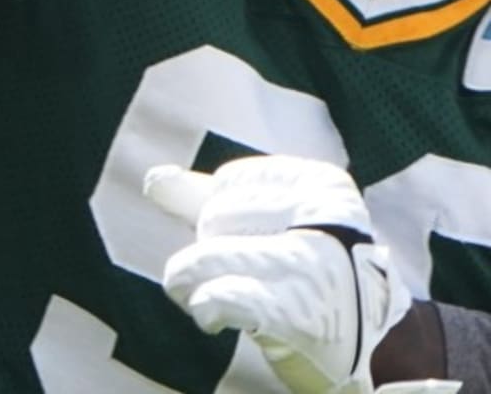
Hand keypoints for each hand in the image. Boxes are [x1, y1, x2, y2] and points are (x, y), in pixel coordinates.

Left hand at [143, 155, 456, 393]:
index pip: (229, 184)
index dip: (220, 218)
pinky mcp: (298, 311)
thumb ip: (208, 198)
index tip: (247, 244)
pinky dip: (206, 304)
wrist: (383, 357)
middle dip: (206, 252)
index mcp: (320, 183)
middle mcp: (320, 217)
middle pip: (216, 219)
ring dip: (190, 281)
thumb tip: (152, 178)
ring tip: (198, 296)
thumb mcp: (270, 227)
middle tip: (230, 280)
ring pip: (209, 256)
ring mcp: (311, 262)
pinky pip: (226, 295)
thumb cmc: (314, 278)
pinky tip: (209, 314)